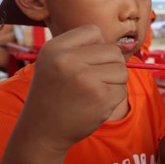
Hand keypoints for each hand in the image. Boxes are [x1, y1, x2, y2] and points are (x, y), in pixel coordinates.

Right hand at [17, 24, 127, 154]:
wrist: (42, 132)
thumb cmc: (53, 93)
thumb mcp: (53, 62)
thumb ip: (80, 48)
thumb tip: (118, 45)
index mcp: (54, 48)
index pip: (93, 31)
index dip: (96, 46)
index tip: (85, 62)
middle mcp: (68, 60)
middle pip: (113, 50)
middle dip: (109, 65)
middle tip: (91, 81)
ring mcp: (85, 79)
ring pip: (122, 70)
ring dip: (114, 82)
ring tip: (93, 92)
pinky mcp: (101, 97)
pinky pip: (122, 90)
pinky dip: (113, 98)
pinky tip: (95, 104)